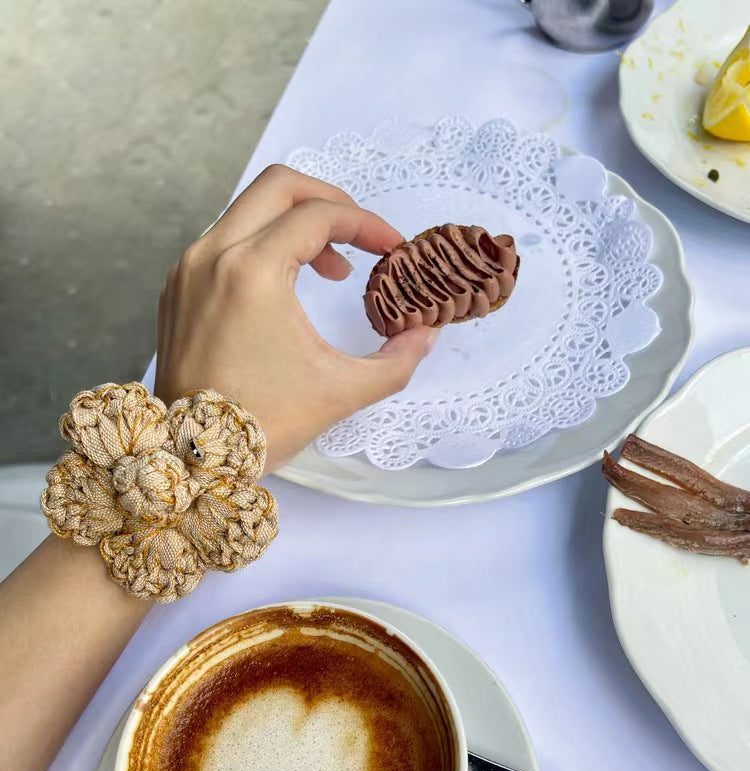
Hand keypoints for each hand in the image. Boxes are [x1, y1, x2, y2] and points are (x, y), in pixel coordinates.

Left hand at [154, 165, 437, 471]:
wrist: (193, 457)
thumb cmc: (264, 424)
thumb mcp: (343, 391)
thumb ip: (398, 359)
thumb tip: (426, 332)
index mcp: (253, 272)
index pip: (320, 215)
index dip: (367, 224)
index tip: (391, 249)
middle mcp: (212, 256)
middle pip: (279, 185)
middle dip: (329, 201)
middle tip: (359, 236)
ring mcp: (188, 269)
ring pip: (248, 210)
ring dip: (295, 225)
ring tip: (329, 270)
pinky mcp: (177, 287)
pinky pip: (224, 240)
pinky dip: (261, 246)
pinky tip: (285, 287)